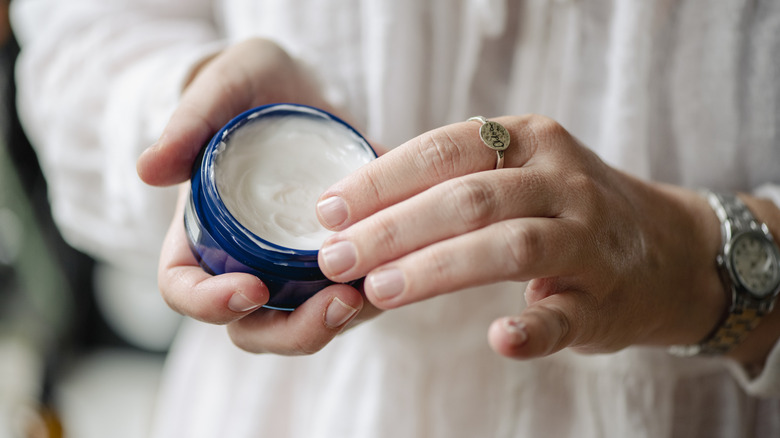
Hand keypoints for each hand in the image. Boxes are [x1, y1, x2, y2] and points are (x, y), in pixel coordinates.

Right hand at [138, 39, 377, 354]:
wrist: (304, 86)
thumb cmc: (252, 86)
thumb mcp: (222, 87)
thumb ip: (190, 122)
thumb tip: (149, 170)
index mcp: (199, 232)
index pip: (185, 289)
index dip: (209, 303)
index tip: (251, 289)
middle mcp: (242, 260)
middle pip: (252, 325)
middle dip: (292, 331)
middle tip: (335, 303)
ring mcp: (290, 266)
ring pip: (304, 323)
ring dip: (336, 322)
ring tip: (367, 293)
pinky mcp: (335, 257)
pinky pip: (349, 295)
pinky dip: (369, 295)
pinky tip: (394, 273)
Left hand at [315, 115, 727, 358]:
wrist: (664, 249)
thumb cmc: (564, 207)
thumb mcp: (518, 171)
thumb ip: (454, 181)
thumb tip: (356, 206)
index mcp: (531, 141)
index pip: (446, 151)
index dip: (383, 180)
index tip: (329, 209)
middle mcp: (564, 181)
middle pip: (469, 199)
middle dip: (393, 228)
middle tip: (337, 256)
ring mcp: (590, 240)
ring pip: (509, 247)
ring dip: (438, 268)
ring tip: (379, 290)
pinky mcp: (606, 300)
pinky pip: (567, 315)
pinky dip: (532, 328)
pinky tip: (498, 338)